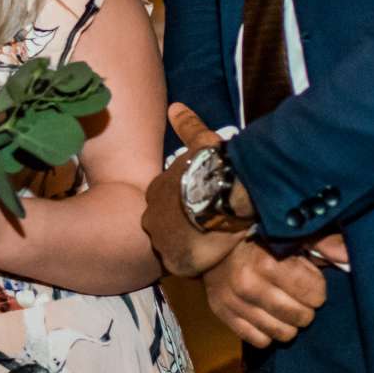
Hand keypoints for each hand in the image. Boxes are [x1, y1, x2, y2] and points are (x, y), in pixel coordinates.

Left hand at [141, 104, 242, 278]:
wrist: (222, 194)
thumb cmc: (212, 167)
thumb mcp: (201, 142)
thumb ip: (187, 126)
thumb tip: (175, 106)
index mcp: (156, 191)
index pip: (164, 202)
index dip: (181, 205)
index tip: (198, 206)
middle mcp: (151, 216)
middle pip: (163, 226)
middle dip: (179, 228)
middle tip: (205, 226)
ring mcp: (160, 241)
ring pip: (171, 247)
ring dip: (186, 246)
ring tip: (209, 242)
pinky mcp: (173, 261)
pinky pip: (182, 265)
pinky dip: (193, 263)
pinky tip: (209, 257)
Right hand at [199, 237, 337, 347]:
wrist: (214, 248)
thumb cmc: (261, 242)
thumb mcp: (292, 237)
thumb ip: (322, 244)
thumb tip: (348, 256)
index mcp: (268, 259)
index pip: (315, 294)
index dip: (316, 288)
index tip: (308, 278)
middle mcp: (248, 282)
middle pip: (301, 318)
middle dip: (305, 308)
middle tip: (296, 295)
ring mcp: (234, 302)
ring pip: (283, 334)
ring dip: (287, 323)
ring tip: (282, 306)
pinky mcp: (223, 316)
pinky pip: (260, 341)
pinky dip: (267, 331)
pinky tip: (265, 314)